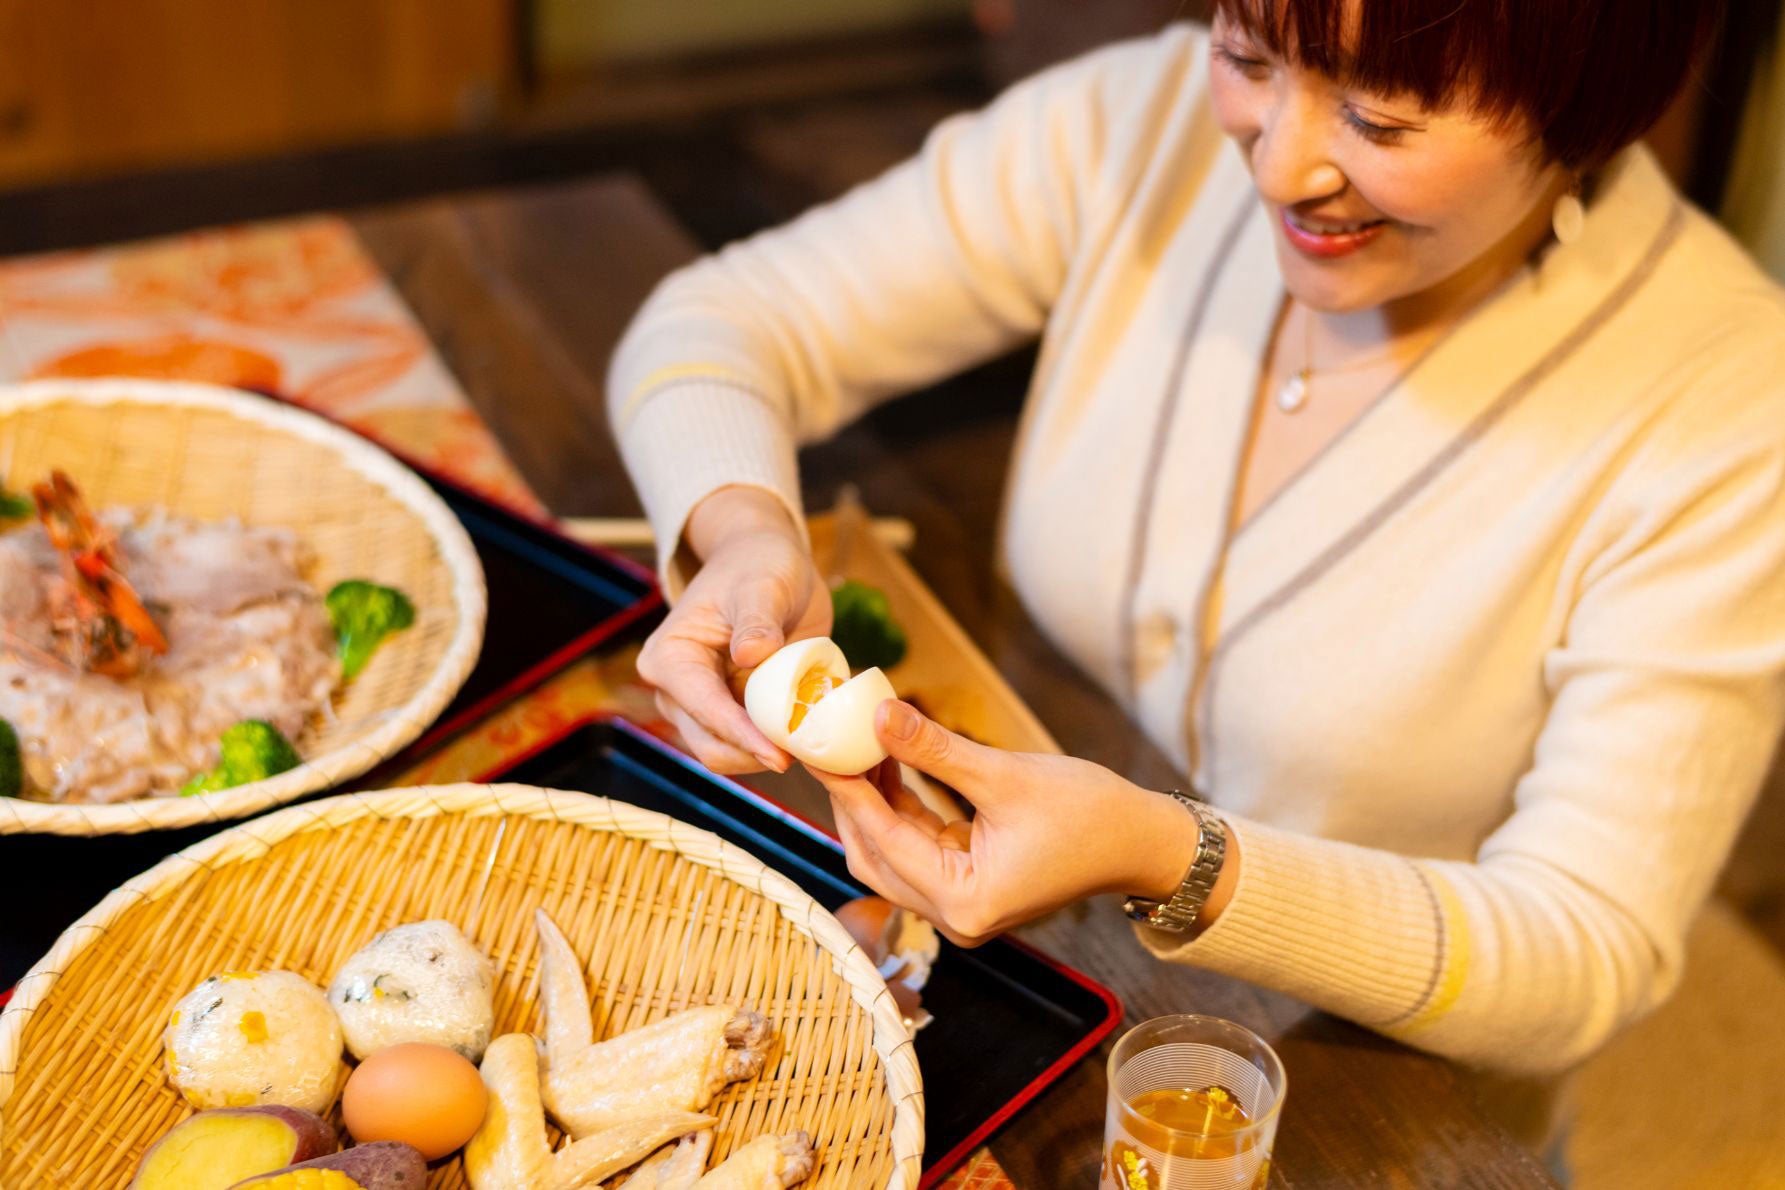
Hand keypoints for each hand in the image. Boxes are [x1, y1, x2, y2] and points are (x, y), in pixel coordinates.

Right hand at [636, 486, 830, 773]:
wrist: (766, 565)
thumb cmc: (759, 566)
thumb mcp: (763, 585)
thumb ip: (757, 619)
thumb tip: (749, 654)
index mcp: (670, 657)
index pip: (704, 708)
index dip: (743, 736)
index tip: (781, 757)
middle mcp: (675, 691)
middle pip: (711, 745)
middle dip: (757, 755)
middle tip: (809, 754)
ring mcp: (700, 707)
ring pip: (731, 754)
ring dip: (771, 753)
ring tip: (815, 740)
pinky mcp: (729, 714)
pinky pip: (752, 745)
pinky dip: (779, 744)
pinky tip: (811, 731)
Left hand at [807, 700, 1226, 946]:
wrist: (1142, 841)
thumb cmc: (1089, 813)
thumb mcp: (1004, 776)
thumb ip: (935, 750)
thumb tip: (877, 714)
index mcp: (963, 902)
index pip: (884, 840)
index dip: (847, 789)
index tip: (817, 746)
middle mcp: (955, 918)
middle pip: (875, 857)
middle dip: (852, 800)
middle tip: (829, 743)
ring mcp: (961, 906)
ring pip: (892, 852)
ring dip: (876, 802)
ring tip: (860, 743)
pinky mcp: (969, 887)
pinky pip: (918, 847)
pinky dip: (903, 809)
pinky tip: (892, 763)